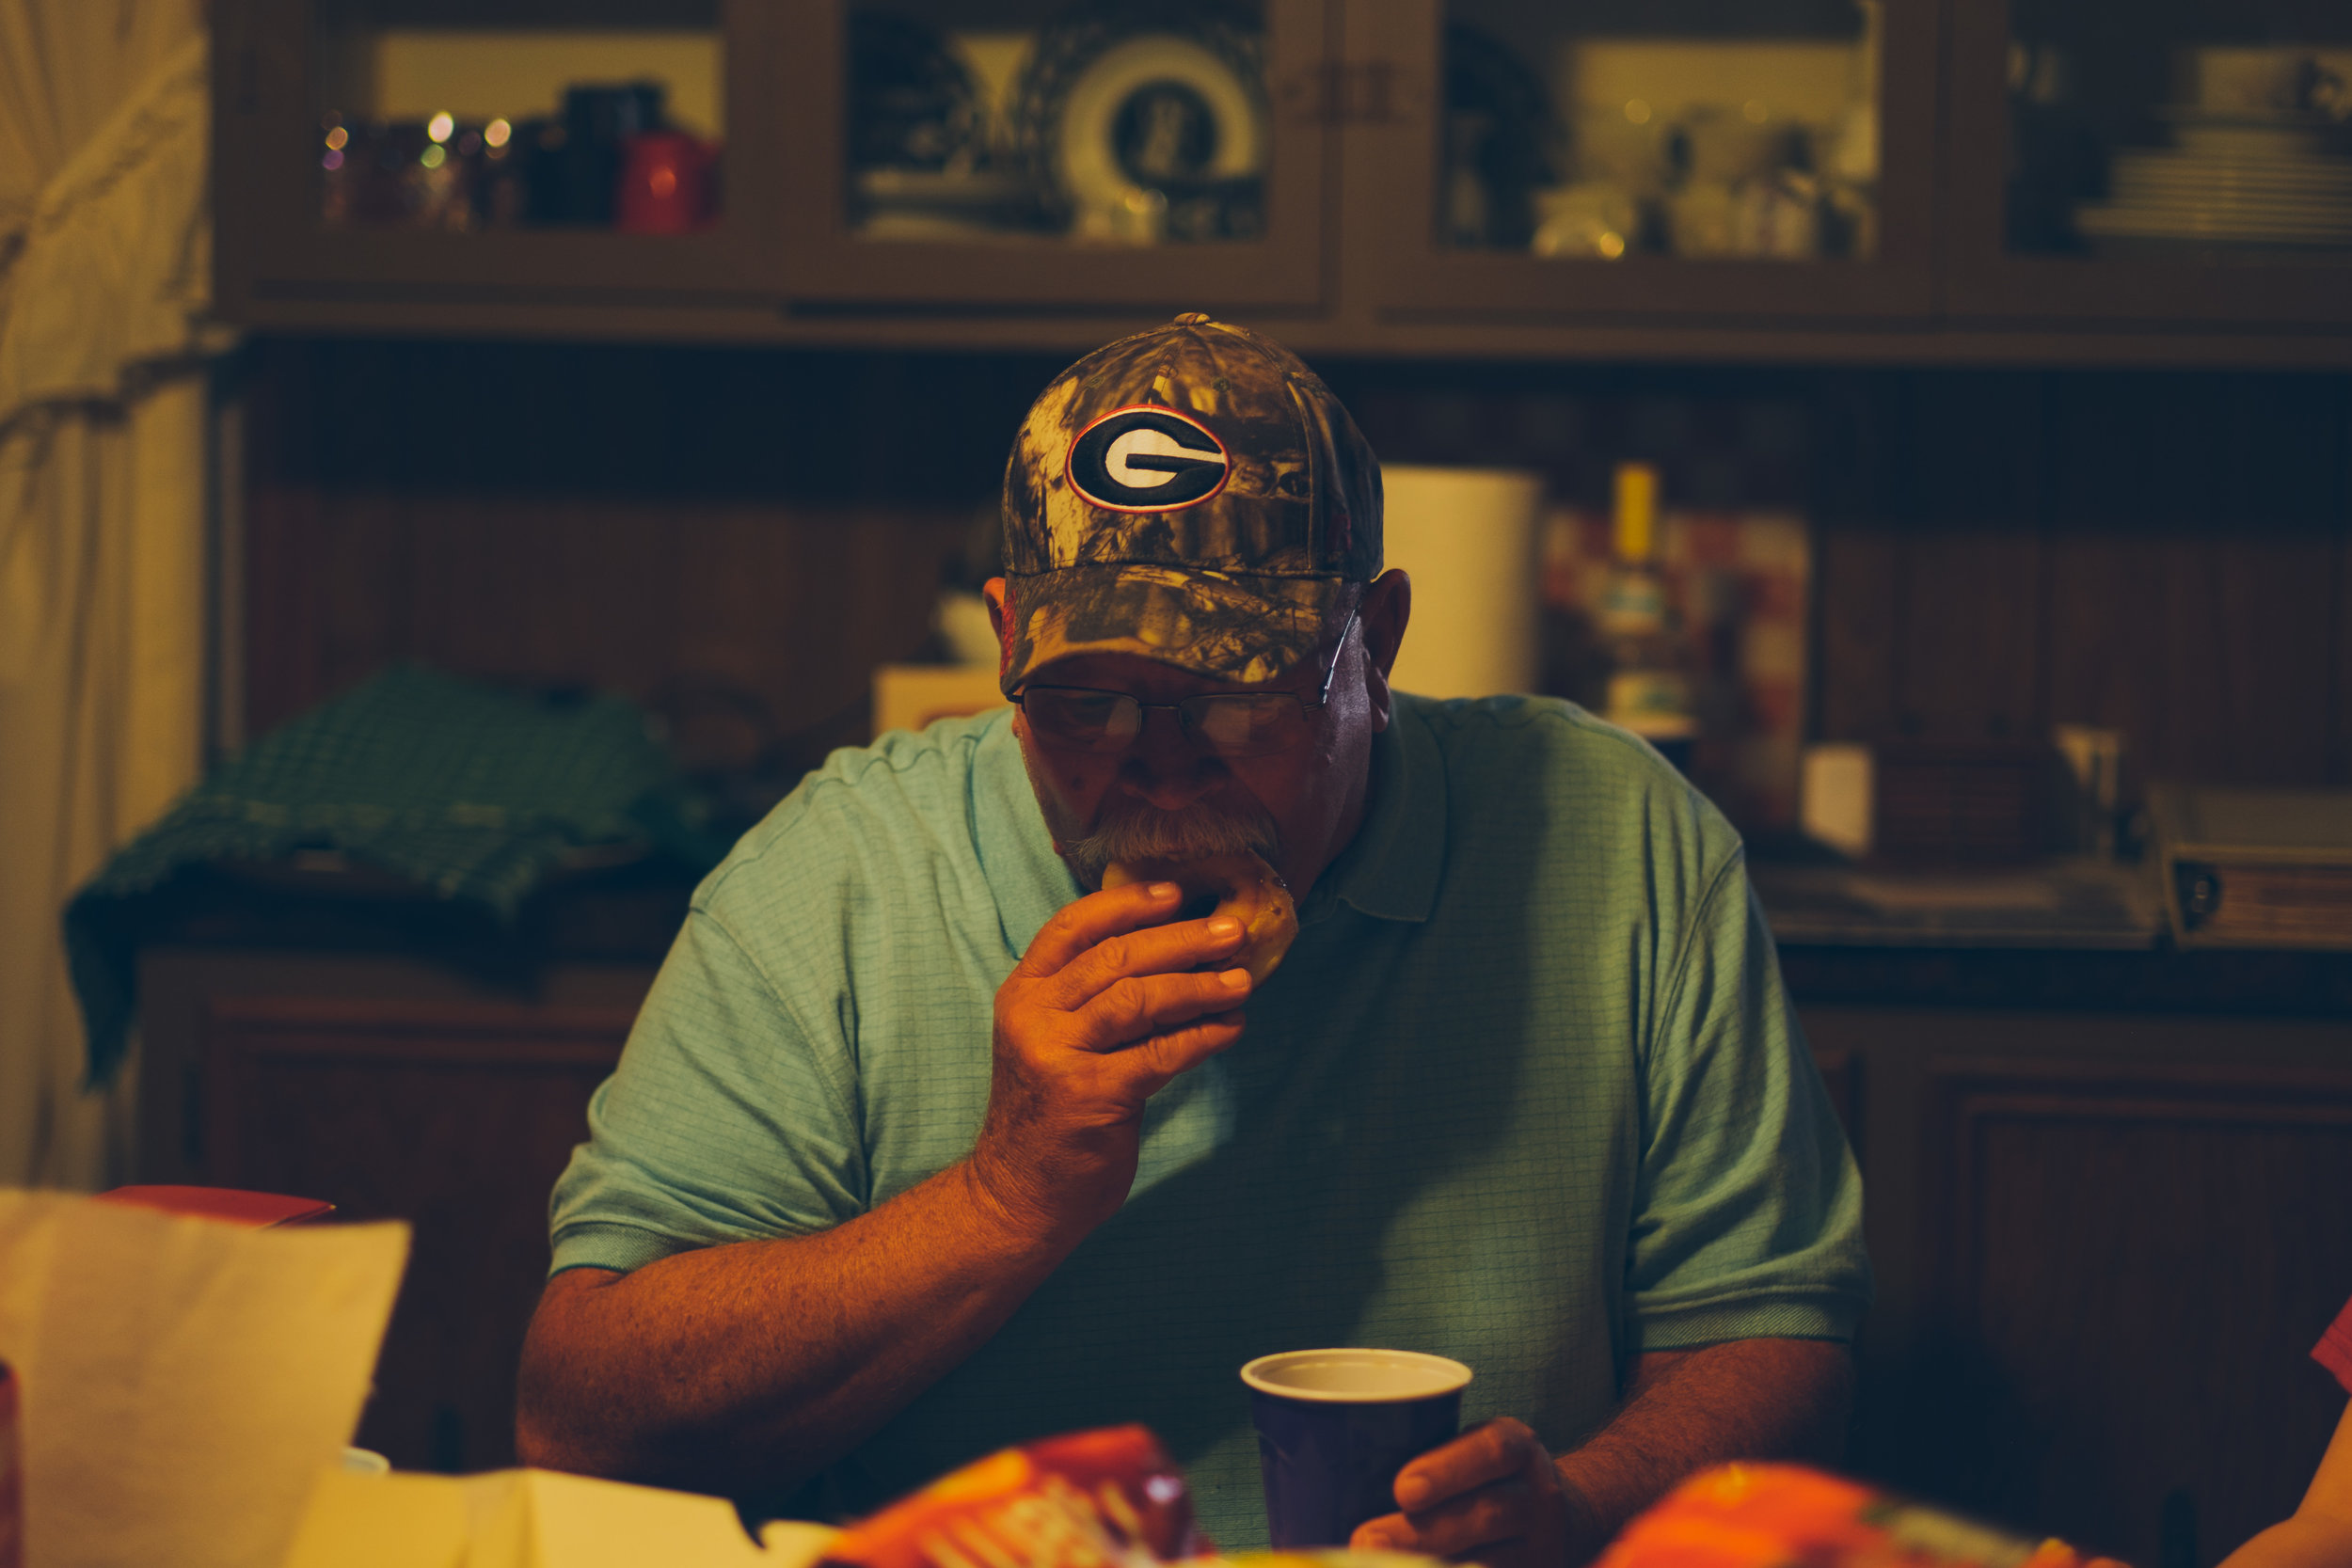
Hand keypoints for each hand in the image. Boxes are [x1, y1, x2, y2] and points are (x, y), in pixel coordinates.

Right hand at [968, 880, 1250, 1239]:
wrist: (1017, 1195)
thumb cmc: (1049, 1115)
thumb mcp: (1052, 1043)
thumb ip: (1092, 1000)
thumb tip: (1175, 954)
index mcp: (1022, 994)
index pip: (1072, 927)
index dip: (1126, 904)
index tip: (1175, 893)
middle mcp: (1033, 1016)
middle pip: (1116, 956)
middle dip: (1182, 939)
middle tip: (1232, 931)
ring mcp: (1057, 1055)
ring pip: (1139, 998)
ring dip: (1199, 985)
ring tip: (1241, 981)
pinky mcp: (1089, 1095)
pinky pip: (1160, 1053)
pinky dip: (1202, 1037)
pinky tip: (1230, 1028)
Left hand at [1351, 1418, 1589, 1567]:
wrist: (1565, 1516)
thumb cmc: (1483, 1478)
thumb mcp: (1468, 1451)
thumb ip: (1414, 1454)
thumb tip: (1315, 1468)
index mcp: (1516, 1447)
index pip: (1492, 1451)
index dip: (1448, 1470)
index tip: (1402, 1490)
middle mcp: (1538, 1495)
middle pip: (1488, 1514)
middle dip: (1422, 1532)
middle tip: (1365, 1541)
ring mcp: (1542, 1546)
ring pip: (1494, 1562)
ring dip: (1435, 1566)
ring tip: (1382, 1567)